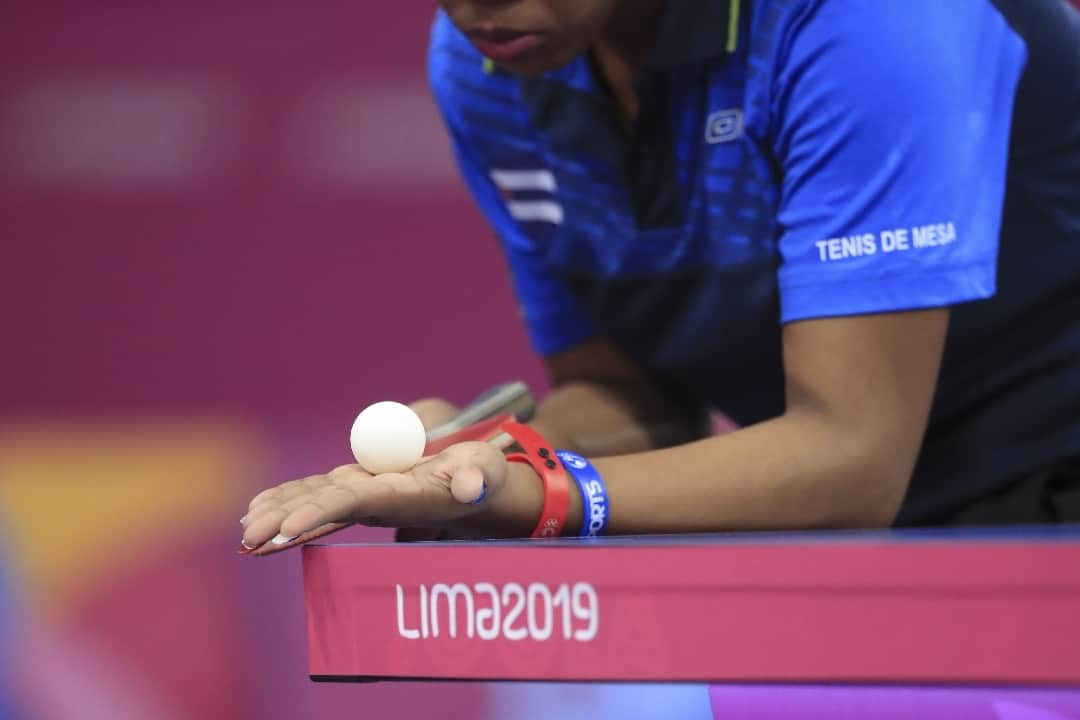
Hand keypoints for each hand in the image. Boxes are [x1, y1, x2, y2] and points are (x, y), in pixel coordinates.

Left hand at [240, 440, 510, 548]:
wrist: (476, 486)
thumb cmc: (483, 477)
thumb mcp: (486, 472)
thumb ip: (479, 478)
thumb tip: (472, 486)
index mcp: (402, 499)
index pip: (354, 504)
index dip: (320, 513)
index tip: (286, 531)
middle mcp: (376, 502)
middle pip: (323, 508)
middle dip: (285, 521)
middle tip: (248, 538)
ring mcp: (364, 493)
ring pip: (313, 499)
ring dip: (278, 512)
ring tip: (246, 527)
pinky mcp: (359, 483)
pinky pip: (316, 489)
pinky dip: (287, 496)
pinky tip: (258, 506)